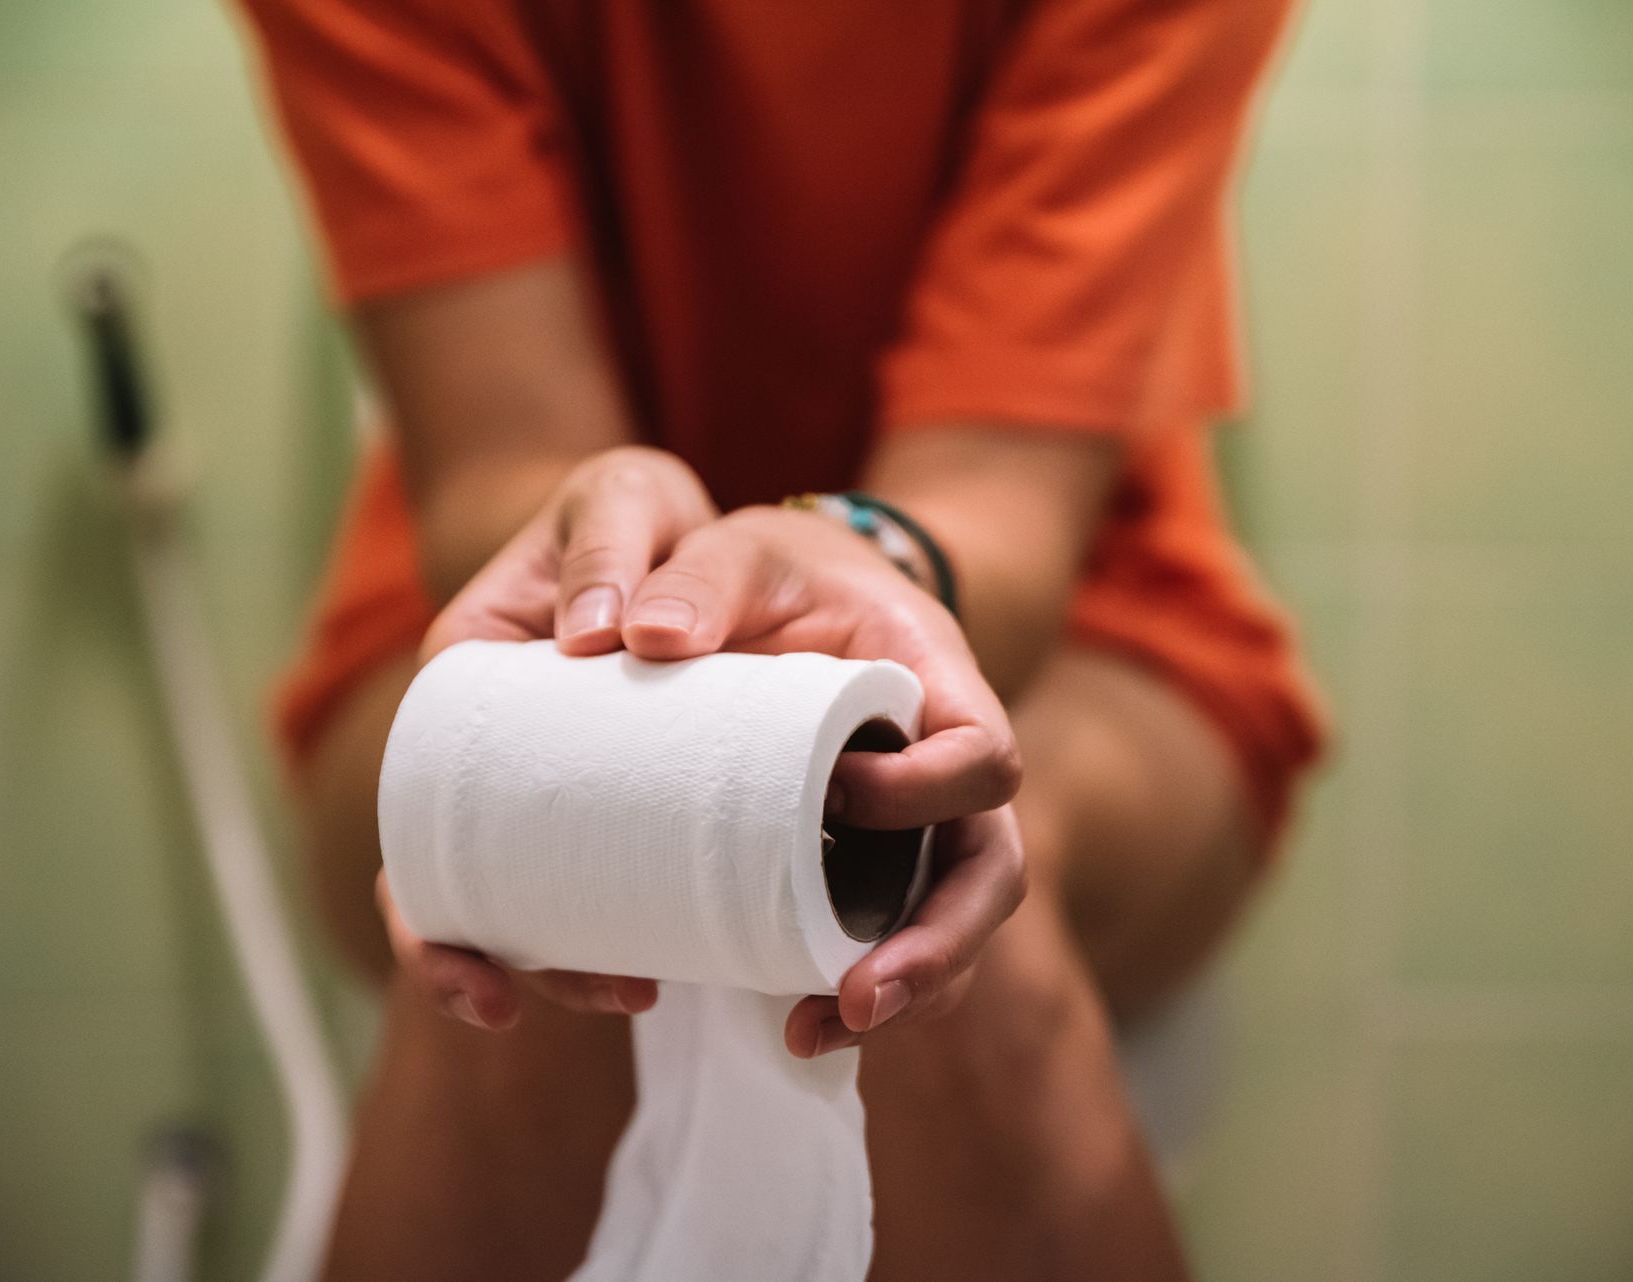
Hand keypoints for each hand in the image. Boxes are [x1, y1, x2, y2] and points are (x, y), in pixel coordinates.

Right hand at [396, 445, 713, 1029]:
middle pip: (453, 879)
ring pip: (527, 892)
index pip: (411, 804)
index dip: (427, 906)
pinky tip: (671, 959)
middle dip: (487, 962)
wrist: (692, 524)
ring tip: (638, 989)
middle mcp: (493, 746)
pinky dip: (624, 924)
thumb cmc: (633, 510)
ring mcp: (551, 781)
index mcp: (466, 678)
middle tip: (573, 998)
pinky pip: (602, 875)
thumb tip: (597, 637)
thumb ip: (606, 547)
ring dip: (566, 963)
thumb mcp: (620, 502)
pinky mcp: (617, 796)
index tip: (486, 970)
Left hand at [612, 505, 1025, 1056]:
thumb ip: (697, 577)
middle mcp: (944, 768)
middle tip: (859, 997)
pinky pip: (890, 943)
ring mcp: (916, 829)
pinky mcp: (868, 868)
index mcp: (941, 684)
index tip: (842, 787)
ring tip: (813, 1034)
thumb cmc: (768, 570)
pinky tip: (792, 1026)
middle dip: (940, 945)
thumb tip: (642, 641)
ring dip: (901, 995)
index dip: (931, 787)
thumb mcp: (737, 550)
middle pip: (990, 873)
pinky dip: (855, 993)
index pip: (985, 755)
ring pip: (950, 929)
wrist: (772, 596)